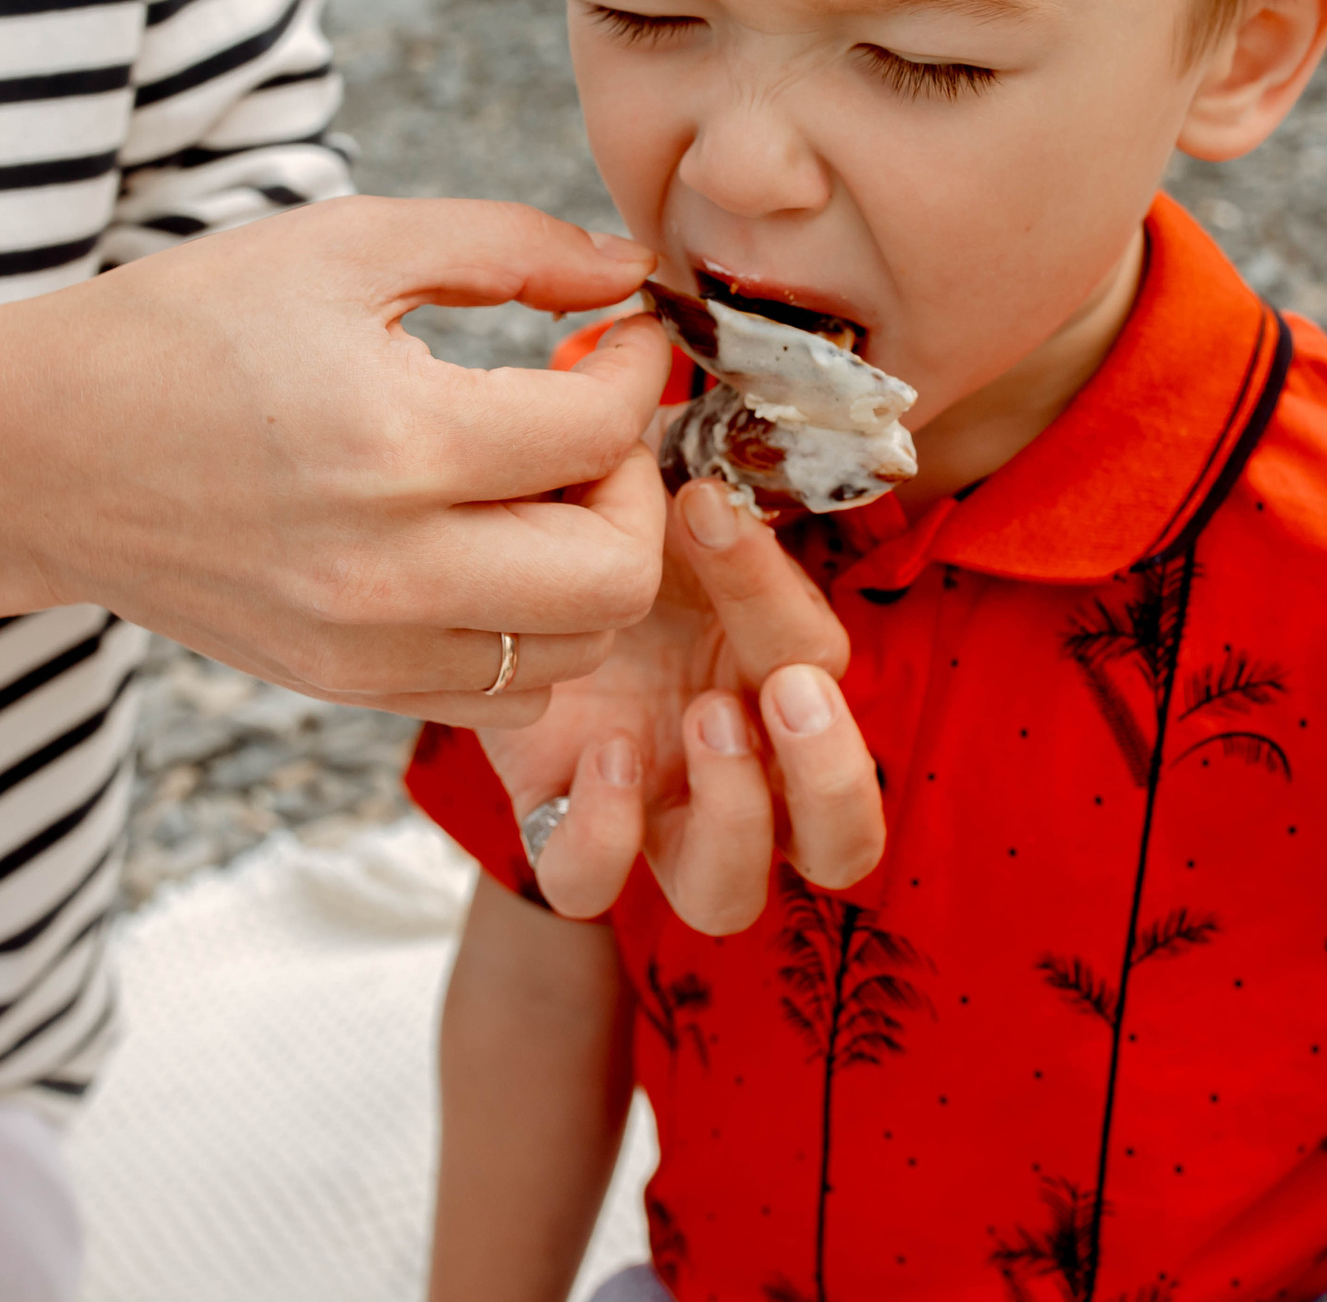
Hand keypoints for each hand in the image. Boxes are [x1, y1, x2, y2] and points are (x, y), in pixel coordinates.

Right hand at [0, 198, 672, 727]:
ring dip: (592, 564)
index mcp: (394, 439)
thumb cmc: (182, 331)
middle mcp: (388, 567)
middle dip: (635, 484)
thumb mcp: (343, 245)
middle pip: (618, 573)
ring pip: (575, 651)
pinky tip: (487, 549)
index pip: (601, 430)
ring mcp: (365, 647)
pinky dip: (531, 632)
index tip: (618, 329)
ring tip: (536, 485)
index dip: (639, 366)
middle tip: (588, 422)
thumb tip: (626, 271)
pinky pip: (503, 695)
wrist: (28, 455)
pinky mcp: (343, 687)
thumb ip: (506, 245)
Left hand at [474, 477, 887, 933]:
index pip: (817, 662)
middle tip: (784, 693)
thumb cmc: (594, 518)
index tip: (707, 508)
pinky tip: (600, 753)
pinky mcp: (561, 821)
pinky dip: (601, 836)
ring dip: (738, 818)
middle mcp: (736, 762)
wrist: (486, 557)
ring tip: (702, 718)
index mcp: (773, 672)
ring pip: (728, 895)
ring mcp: (653, 808)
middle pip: (841, 845)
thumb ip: (701, 468)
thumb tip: (720, 431)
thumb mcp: (652, 483)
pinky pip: (586, 885)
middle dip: (831, 777)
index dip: (776, 593)